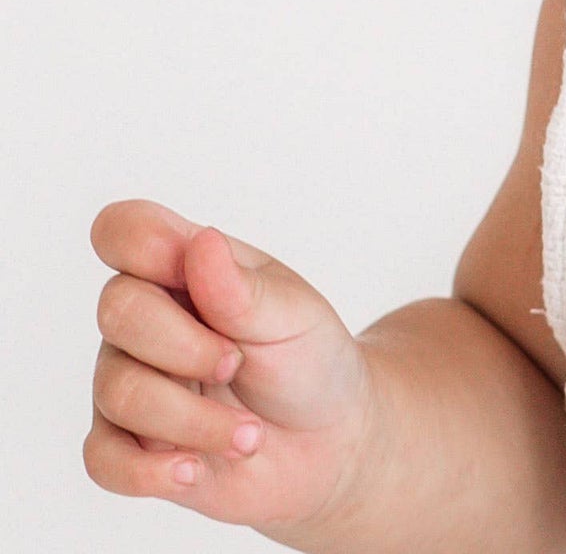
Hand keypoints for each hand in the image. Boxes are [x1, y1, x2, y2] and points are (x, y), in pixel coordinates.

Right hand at [84, 198, 375, 538]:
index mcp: (187, 268)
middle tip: (238, 363)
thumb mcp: (293, 315)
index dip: (136, 242)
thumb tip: (201, 241)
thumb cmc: (308, 358)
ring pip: (116, 392)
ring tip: (248, 433)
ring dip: (192, 419)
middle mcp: (146, 320)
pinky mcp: (129, 446)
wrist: (327, 439)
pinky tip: (194, 468)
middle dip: (185, 347)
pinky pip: (102, 459)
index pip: (125, 231)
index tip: (188, 271)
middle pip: (117, 311)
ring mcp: (131, 381)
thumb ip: (240, 288)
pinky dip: (150, 469)